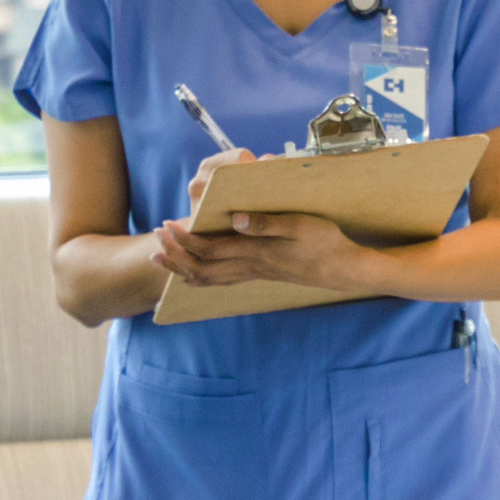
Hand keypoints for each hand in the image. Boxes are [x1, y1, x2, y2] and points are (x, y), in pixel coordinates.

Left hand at [152, 204, 367, 295]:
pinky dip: (203, 278)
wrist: (344, 269)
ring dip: (183, 267)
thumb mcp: (299, 225)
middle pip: (202, 266)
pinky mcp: (261, 273)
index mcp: (256, 251)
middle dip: (175, 254)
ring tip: (163, 257)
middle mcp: (251, 265)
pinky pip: (224, 280)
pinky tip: (194, 274)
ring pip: (210, 277)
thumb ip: (266, 223)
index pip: (210, 248)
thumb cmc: (325, 242)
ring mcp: (255, 272)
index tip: (167, 226)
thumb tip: (234, 219)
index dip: (185, 239)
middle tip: (155, 239)